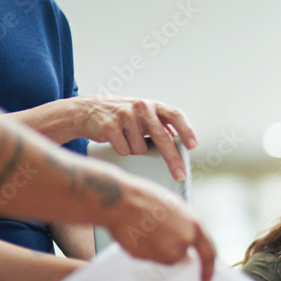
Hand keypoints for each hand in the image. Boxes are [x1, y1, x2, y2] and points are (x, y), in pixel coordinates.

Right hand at [69, 95, 197, 181]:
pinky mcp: (109, 125)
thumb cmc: (123, 117)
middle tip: (179, 175)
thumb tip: (181, 144)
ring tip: (127, 139)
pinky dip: (122, 151)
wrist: (87, 110)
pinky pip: (124, 150)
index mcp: (153, 105)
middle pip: (162, 137)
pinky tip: (116, 141)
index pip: (175, 115)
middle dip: (172, 159)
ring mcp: (124, 115)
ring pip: (140, 149)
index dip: (186, 130)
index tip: (193, 146)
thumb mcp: (143, 115)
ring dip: (135, 150)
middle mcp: (141, 107)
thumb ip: (161, 124)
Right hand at [105, 174, 214, 280]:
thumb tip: (186, 247)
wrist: (120, 200)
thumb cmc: (146, 199)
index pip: (208, 254)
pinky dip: (143, 250)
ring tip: (144, 228)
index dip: (207, 270)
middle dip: (170, 248)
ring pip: (162, 258)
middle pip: (180, 256)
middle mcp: (182, 242)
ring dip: (155, 249)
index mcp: (193, 227)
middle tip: (156, 232)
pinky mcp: (147, 257)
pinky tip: (136, 233)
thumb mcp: (176, 209)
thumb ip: (185, 229)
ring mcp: (164, 251)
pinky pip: (147, 258)